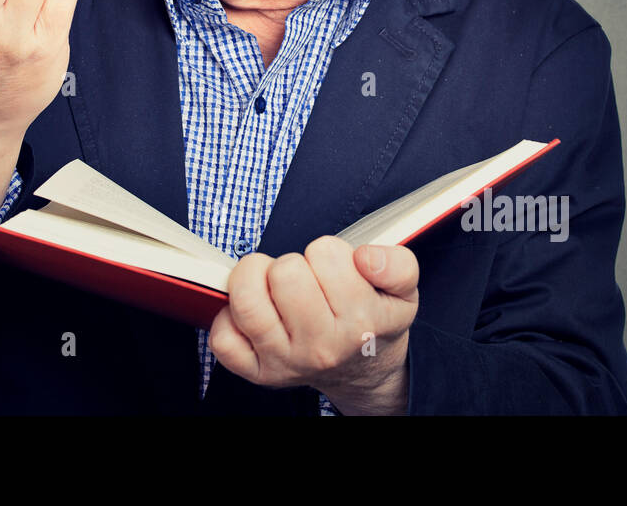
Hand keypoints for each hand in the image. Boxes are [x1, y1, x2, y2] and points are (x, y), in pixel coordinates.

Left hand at [208, 236, 418, 413]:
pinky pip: (223, 339)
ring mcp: (286, 362)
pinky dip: (230, 318)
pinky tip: (256, 313)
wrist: (364, 369)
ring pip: (247, 301)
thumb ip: (398, 265)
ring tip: (272, 287)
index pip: (325, 253)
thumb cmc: (374, 319)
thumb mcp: (403, 291)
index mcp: (360, 321)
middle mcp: (322, 347)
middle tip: (304, 279)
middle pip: (285, 273)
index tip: (334, 270)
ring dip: (253, 281)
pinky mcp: (258, 373)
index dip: (327, 252)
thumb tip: (366, 258)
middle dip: (292, 264)